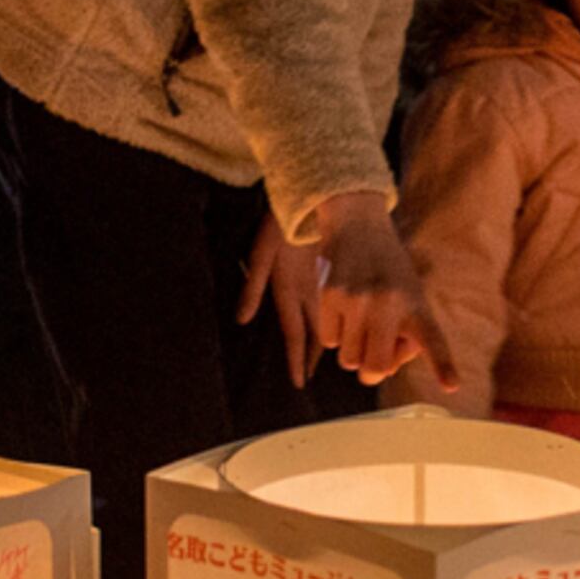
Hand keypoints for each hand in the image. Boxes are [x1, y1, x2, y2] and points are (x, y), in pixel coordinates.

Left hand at [234, 211, 323, 381]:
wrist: (317, 196)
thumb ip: (252, 287)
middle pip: (316, 333)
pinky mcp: (330, 273)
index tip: (299, 382)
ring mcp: (323, 283)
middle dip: (313, 356)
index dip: (297, 359)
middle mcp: (311, 291)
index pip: (296, 334)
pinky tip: (338, 325)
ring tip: (326, 357)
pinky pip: (335, 306)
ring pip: (328, 321)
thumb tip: (241, 319)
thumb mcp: (260, 253)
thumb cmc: (280, 223)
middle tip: (310, 376)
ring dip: (328, 341)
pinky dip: (336, 320)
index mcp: (291, 288)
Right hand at [241, 190, 459, 390]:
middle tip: (374, 354)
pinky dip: (334, 333)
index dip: (442, 365)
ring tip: (360, 321)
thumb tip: (378, 370)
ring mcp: (358, 300)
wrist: (358, 225)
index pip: (433, 340)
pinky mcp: (331, 295)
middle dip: (372, 370)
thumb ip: (402, 338)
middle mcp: (390, 304)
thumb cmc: (389, 273)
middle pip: (375, 369)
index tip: (452, 386)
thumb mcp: (409, 297)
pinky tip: (342, 307)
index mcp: (418, 305)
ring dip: (352, 350)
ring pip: (348, 360)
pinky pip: (329, 341)